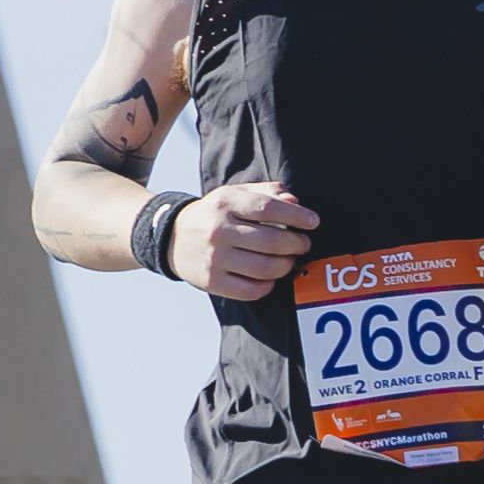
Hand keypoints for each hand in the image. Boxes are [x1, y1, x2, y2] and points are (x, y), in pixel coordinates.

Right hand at [177, 176, 318, 300]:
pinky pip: (253, 290)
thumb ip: (267, 193)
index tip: (313, 222)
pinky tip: (269, 277)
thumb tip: (296, 204)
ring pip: (267, 268)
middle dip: (298, 243)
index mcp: (225, 203)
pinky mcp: (212, 281)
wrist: (171, 237)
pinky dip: (269, 285)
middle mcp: (218, 230)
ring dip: (287, 265)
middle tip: (303, 244)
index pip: (269, 208)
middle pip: (273, 241)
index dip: (297, 216)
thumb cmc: (214, 214)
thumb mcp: (234, 194)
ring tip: (288, 260)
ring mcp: (214, 258)